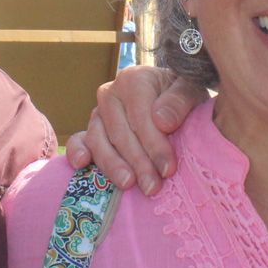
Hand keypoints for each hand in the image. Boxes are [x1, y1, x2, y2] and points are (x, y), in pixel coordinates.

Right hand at [64, 66, 205, 193]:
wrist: (170, 99)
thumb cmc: (181, 97)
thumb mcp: (190, 91)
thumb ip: (179, 102)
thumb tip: (162, 121)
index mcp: (133, 80)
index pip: (141, 117)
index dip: (154, 145)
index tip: (168, 169)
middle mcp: (110, 94)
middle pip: (120, 133)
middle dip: (138, 162)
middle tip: (153, 187)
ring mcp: (98, 114)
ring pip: (99, 141)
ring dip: (113, 165)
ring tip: (128, 184)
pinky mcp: (91, 131)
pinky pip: (79, 141)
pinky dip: (77, 152)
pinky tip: (82, 164)